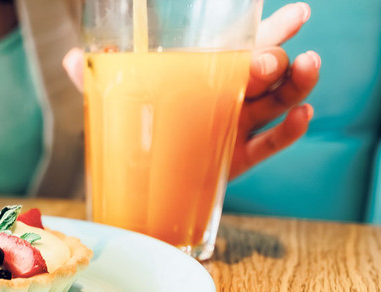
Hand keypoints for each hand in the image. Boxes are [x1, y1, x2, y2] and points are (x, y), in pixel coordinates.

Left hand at [61, 2, 321, 179]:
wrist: (140, 186)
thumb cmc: (138, 131)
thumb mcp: (119, 102)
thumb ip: (100, 79)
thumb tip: (71, 58)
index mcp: (208, 79)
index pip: (244, 49)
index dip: (271, 30)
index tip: (296, 14)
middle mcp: (228, 99)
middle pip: (266, 73)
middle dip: (275, 60)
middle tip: (270, 60)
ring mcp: (236, 129)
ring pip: (277, 103)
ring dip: (297, 85)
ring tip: (310, 68)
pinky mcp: (237, 161)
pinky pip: (270, 145)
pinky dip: (289, 131)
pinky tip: (303, 115)